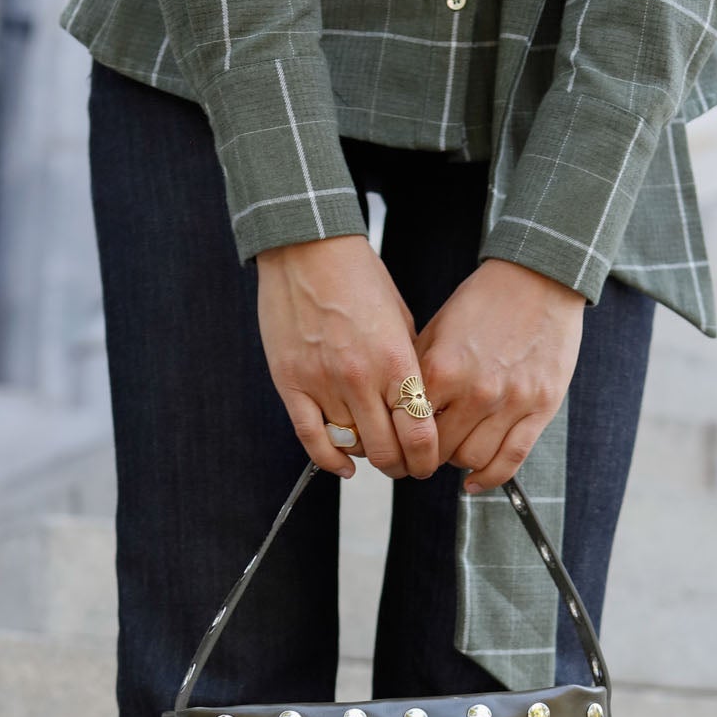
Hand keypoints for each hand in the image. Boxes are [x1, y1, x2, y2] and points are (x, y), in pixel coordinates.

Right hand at [256, 235, 438, 480]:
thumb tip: (417, 411)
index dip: (426, 460)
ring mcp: (322, 383)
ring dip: (366, 455)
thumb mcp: (401, 320)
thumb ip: (410, 368)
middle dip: (400, 467)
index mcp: (395, 361)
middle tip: (404, 466)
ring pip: (351, 447)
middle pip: (386, 452)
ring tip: (373, 448)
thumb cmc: (358, 278)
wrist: (307, 248)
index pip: (419, 435)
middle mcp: (360, 378)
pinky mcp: (291, 384)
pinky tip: (344, 465)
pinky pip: (312, 439)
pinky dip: (330, 460)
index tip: (426, 464)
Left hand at [416, 259, 585, 491]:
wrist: (540, 278)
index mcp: (442, 369)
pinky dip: (490, 478)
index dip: (403, 439)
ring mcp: (510, 401)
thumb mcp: (438, 329)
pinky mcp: (540, 408)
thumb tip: (396, 414)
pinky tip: (475, 482)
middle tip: (428, 450)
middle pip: (440, 450)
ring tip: (456, 450)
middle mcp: (475, 390)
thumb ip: (418, 373)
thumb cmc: (485, 301)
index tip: (402, 443)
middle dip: (429, 454)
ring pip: (473, 460)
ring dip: (459, 462)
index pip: (410, 427)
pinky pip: (511, 459)